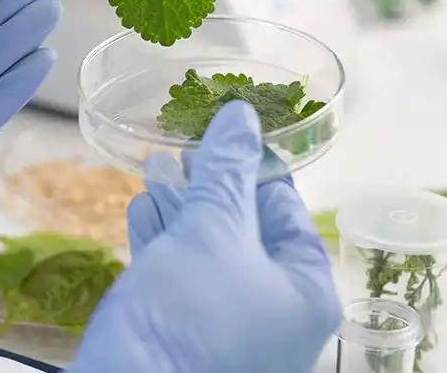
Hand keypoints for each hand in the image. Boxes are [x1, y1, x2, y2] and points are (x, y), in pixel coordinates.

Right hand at [69, 101, 340, 372]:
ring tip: (154, 165)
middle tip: (182, 141)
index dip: (253, 163)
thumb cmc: (189, 313)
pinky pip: (178, 275)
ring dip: (179, 206)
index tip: (224, 127)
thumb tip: (241, 115)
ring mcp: (227, 326)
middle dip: (207, 183)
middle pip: (243, 228)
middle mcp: (273, 311)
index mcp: (304, 290)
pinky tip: (142, 208)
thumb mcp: (212, 231)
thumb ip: (227, 171)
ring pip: (205, 250)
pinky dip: (161, 240)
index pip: (285, 209)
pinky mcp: (183, 332)